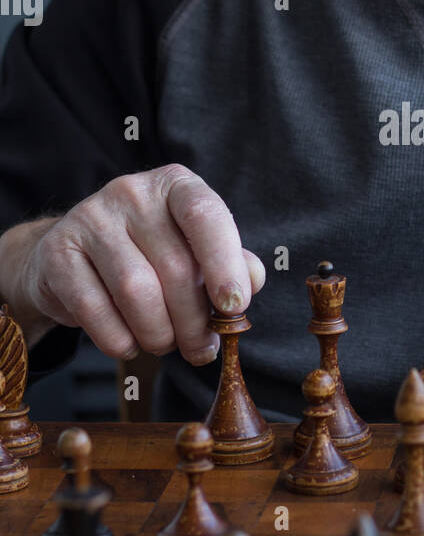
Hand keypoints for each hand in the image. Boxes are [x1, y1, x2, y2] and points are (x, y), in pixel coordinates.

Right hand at [0, 164, 265, 365]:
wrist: (71, 257)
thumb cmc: (148, 255)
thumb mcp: (193, 250)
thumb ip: (230, 263)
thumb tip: (253, 280)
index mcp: (175, 186)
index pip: (206, 215)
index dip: (225, 263)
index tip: (235, 307)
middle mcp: (132, 193)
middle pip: (176, 267)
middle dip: (194, 322)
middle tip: (200, 349)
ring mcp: (90, 218)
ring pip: (137, 292)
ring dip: (159, 334)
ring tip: (165, 344)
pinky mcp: (58, 252)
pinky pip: (95, 310)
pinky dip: (119, 340)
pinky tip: (129, 343)